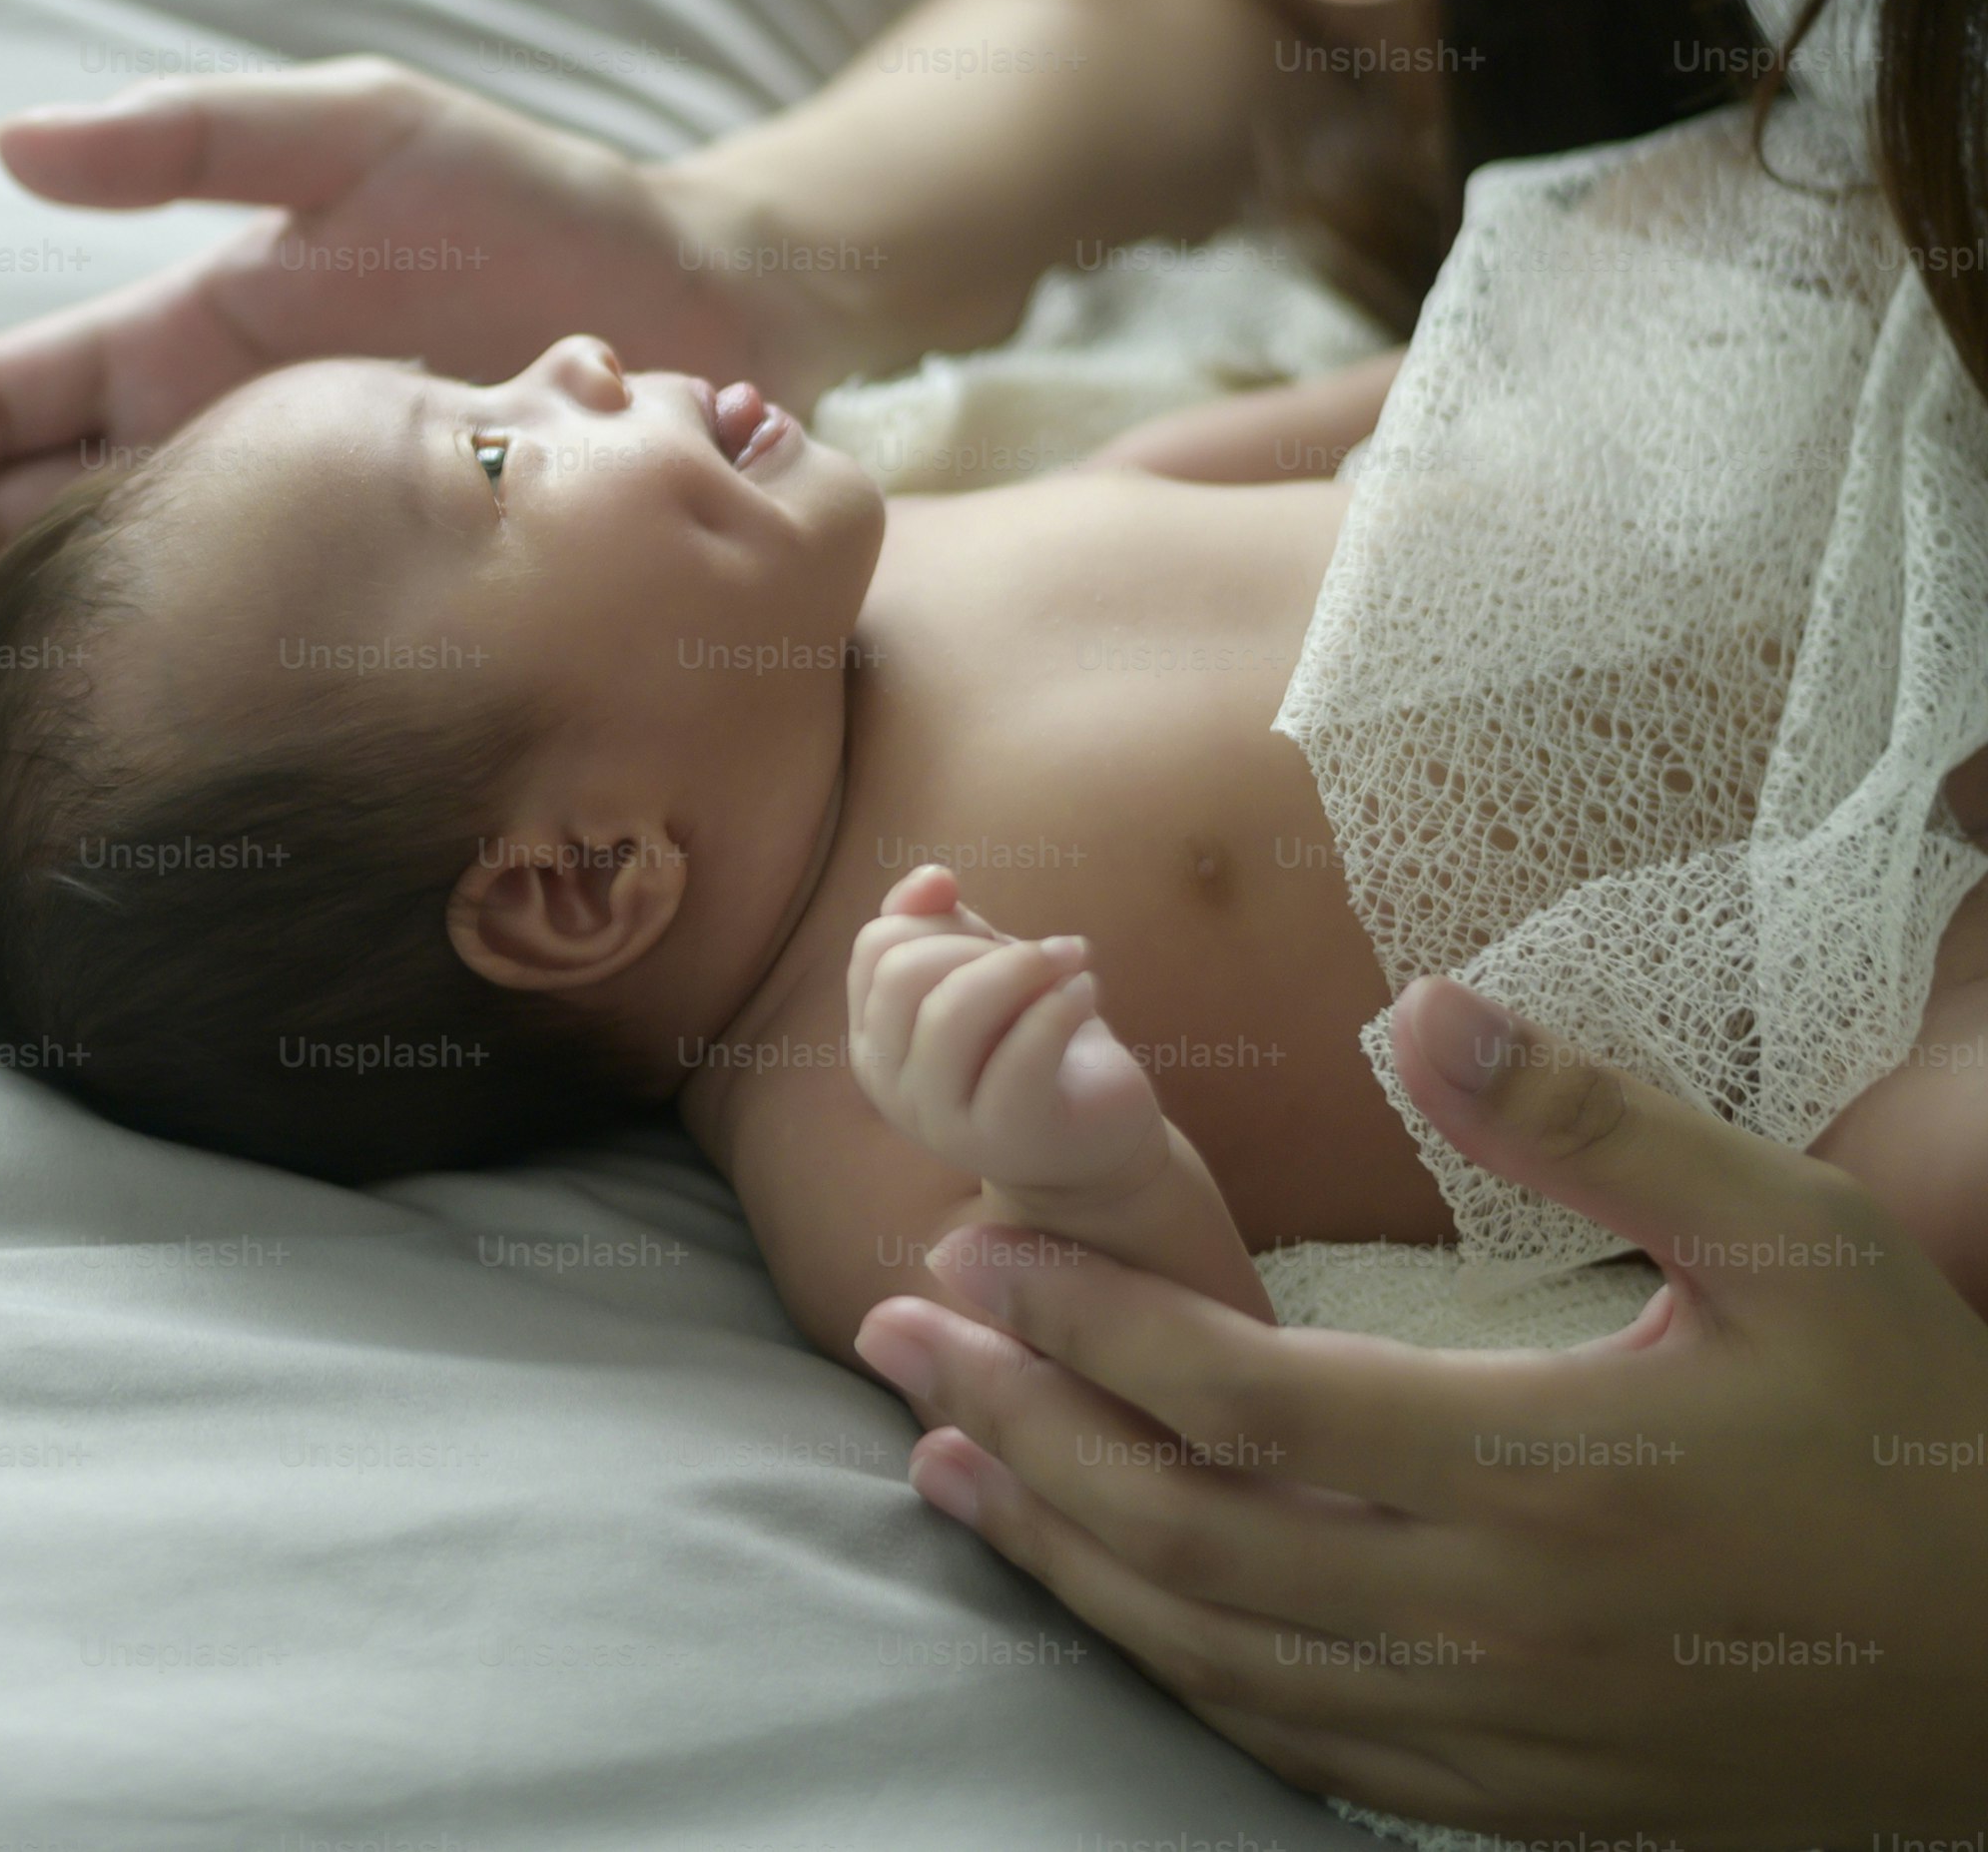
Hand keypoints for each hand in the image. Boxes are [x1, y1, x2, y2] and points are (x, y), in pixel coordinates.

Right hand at [0, 57, 823, 743]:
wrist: (719, 330)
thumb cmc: (538, 208)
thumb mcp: (364, 133)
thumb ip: (196, 137)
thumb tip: (12, 142)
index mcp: (177, 345)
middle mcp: (199, 461)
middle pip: (0, 537)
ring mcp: (265, 555)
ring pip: (76, 626)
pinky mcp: (342, 628)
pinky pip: (199, 685)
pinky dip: (103, 728)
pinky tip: (35, 787)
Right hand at [848, 863, 1163, 1197]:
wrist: (1093, 1142)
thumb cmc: (1032, 1046)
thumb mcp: (982, 972)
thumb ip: (943, 923)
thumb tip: (932, 876)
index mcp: (873, 1038)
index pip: (877, 945)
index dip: (941, 920)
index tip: (996, 936)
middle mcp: (889, 1084)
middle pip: (904, 973)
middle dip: (980, 946)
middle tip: (1042, 956)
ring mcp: (940, 1119)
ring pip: (951, 1013)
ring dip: (1024, 967)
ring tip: (1072, 962)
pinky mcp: (1007, 1136)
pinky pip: (1023, 1052)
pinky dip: (1062, 1003)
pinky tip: (1088, 991)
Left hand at [852, 975, 1987, 1845]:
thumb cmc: (1924, 1440)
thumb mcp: (1795, 1247)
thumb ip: (1597, 1125)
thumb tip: (1425, 1005)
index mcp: (1548, 1469)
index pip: (1246, 1398)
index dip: (1089, 1325)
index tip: (973, 1251)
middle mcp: (1493, 1616)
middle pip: (1183, 1526)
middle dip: (1015, 1421)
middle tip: (893, 1334)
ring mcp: (1494, 1731)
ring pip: (1208, 1649)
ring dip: (1054, 1549)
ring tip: (938, 1455)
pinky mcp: (1508, 1798)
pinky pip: (1288, 1739)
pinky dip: (1162, 1663)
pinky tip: (1095, 1594)